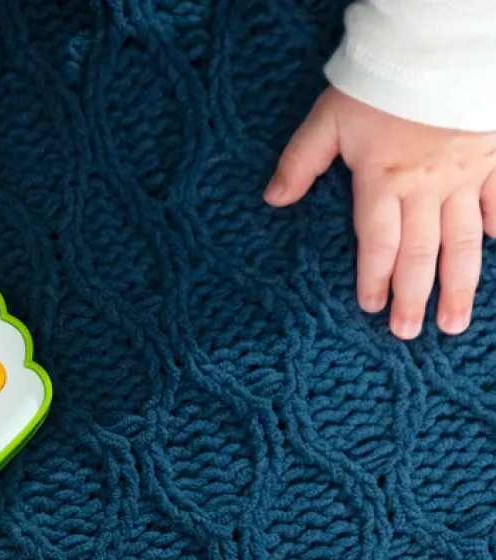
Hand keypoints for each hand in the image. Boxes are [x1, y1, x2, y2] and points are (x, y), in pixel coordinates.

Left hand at [265, 87, 495, 338]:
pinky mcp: (493, 154)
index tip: (369, 309)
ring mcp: (464, 174)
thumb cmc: (379, 80)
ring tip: (454, 323)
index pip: (376, 243)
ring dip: (458, 284)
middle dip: (413, 297)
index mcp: (382, 181)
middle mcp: (425, 187)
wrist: (440, 43)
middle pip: (419, 253)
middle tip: (408, 333)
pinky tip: (495, 249)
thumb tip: (270, 200)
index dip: (372, 279)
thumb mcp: (328, 118)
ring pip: (462, 241)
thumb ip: (299, 161)